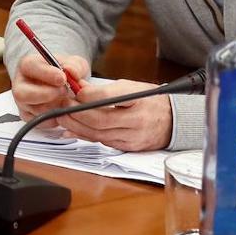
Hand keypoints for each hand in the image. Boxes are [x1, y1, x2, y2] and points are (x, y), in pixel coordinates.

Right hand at [11, 53, 90, 126]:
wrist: (62, 85)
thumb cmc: (63, 72)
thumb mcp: (73, 63)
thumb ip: (74, 65)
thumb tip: (71, 72)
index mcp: (27, 65)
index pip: (29, 67)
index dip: (46, 74)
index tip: (62, 78)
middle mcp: (21, 84)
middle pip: (22, 94)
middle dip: (46, 95)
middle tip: (64, 91)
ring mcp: (22, 102)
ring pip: (34, 110)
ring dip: (54, 107)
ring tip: (67, 100)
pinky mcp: (28, 116)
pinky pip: (40, 122)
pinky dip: (55, 118)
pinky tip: (62, 109)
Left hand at [53, 78, 172, 150]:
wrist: (173, 121)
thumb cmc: (149, 101)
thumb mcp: (131, 88)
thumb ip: (104, 89)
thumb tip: (78, 87)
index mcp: (139, 99)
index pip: (111, 97)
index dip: (90, 96)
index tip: (76, 92)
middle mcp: (137, 120)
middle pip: (101, 120)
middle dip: (76, 113)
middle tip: (63, 105)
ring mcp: (133, 136)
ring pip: (99, 134)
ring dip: (76, 126)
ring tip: (62, 117)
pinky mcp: (128, 147)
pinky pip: (103, 143)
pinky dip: (85, 136)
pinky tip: (71, 130)